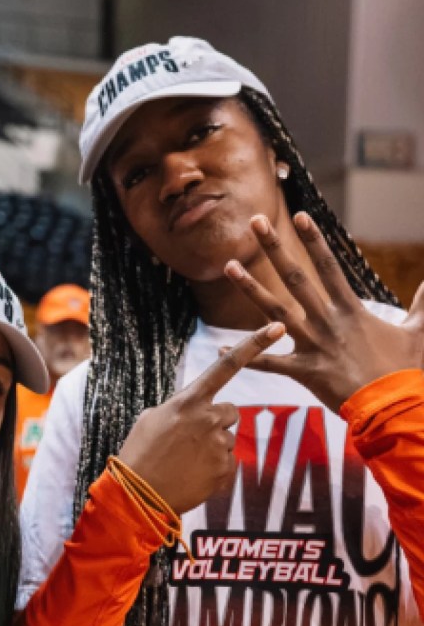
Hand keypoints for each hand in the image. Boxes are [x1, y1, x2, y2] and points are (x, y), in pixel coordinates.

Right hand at [117, 322, 284, 513]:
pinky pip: (228, 463)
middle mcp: (209, 418)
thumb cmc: (140, 452)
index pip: (227, 366)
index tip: (277, 328)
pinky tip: (192, 475)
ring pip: (227, 439)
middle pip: (230, 411)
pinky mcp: (225, 470)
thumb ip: (180, 407)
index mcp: (189, 401)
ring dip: (212, 447)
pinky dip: (213, 469)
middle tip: (189, 439)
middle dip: (215, 421)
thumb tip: (195, 410)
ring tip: (185, 461)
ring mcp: (219, 445)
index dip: (254, 344)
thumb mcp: (152, 418)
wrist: (137, 494)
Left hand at [224, 211, 423, 411]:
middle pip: (295, 278)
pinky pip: (268, 363)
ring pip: (274, 311)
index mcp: (351, 310)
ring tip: (228, 267)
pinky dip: (245, 357)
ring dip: (250, 288)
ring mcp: (312, 345)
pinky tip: (220, 350)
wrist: (395, 408)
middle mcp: (327, 321)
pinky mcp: (303, 371)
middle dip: (274, 248)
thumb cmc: (406, 371)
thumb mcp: (419, 333)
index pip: (329, 266)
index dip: (314, 240)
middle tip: (255, 222)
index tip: (299, 217)